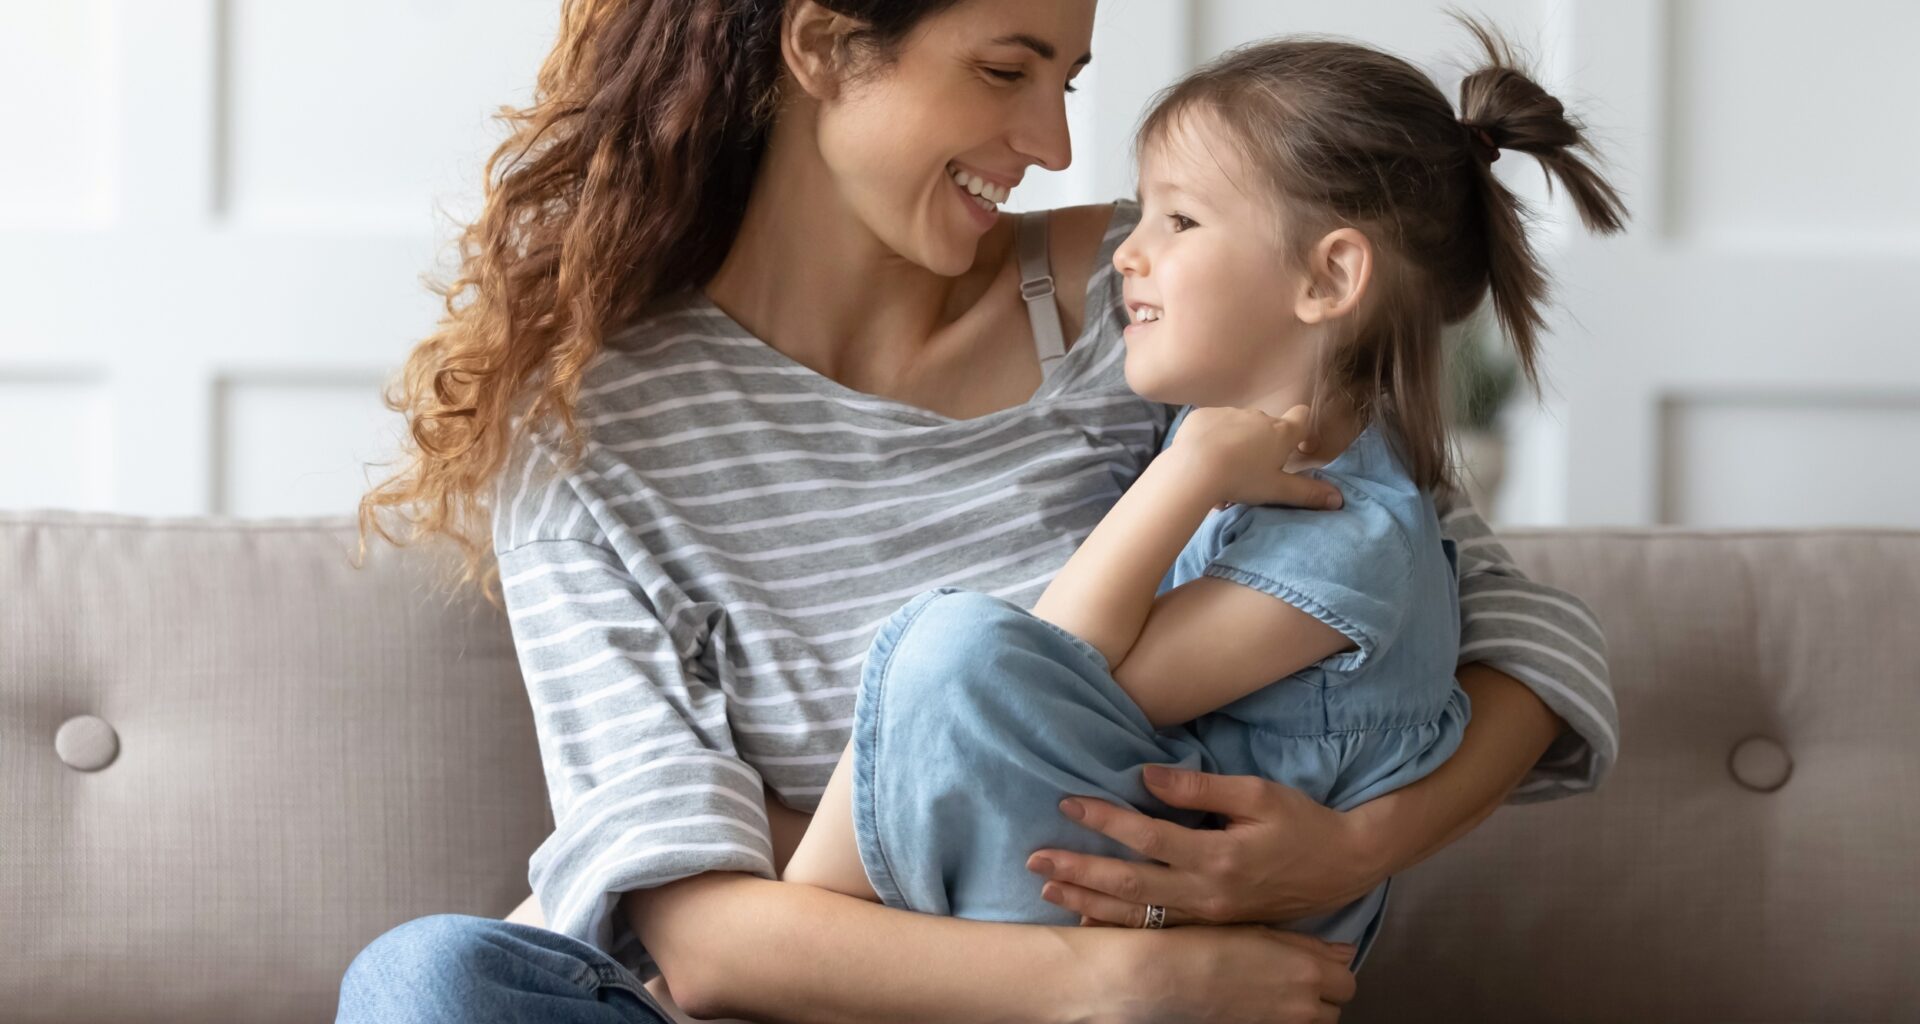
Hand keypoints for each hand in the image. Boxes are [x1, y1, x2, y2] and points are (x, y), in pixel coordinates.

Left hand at [1028, 765, 1387, 926]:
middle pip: (1129, 885)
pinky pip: (1156, 931)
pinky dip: (1120, 926)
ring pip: (1137, 915)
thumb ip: (1201, 787)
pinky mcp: (1211, 926)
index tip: (1067, 802)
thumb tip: (1147, 776)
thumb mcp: (1258, 793)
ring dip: (1089, 902)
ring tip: (1048, 889)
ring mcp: (1208, 917)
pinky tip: (1089, 920)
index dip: (1104, 820)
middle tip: (1035, 858)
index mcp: (1217, 857)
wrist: (1342, 867)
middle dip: (1079, 871)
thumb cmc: (1301, 822)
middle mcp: (1207, 894)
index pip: (1147, 837)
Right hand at [1100, 924, 1356, 1023]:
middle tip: (1294, 978)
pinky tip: (1260, 1005)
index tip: (1313, 963)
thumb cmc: (1206, 944)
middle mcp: (1303, 1007)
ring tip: (1276, 993)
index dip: (1331, 971)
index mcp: (1308, 972)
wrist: (1165, 977)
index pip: (1347, 980)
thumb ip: (1307, 944)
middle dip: (1322, 995)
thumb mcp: (1259, 930)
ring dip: (1306, 1011)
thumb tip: (1346, 951)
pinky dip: (1283, 1020)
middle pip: (1336, 1008)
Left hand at [1169, 406, 1341, 510]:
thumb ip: (1308, 493)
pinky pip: (1210, 425)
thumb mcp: (1277, 491)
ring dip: (1233, 445)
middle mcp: (1257, 416)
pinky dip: (1209, 439)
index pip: (1302, 416)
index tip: (1296, 446)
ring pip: (1236, 428)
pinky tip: (1200, 460)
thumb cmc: (1241, 479)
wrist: (1194, 468)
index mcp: (1280, 432)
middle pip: (1266, 428)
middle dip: (1260, 446)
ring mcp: (1228, 412)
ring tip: (1220, 475)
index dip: (1302, 429)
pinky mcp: (1202, 415)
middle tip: (1248, 476)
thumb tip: (1338, 499)